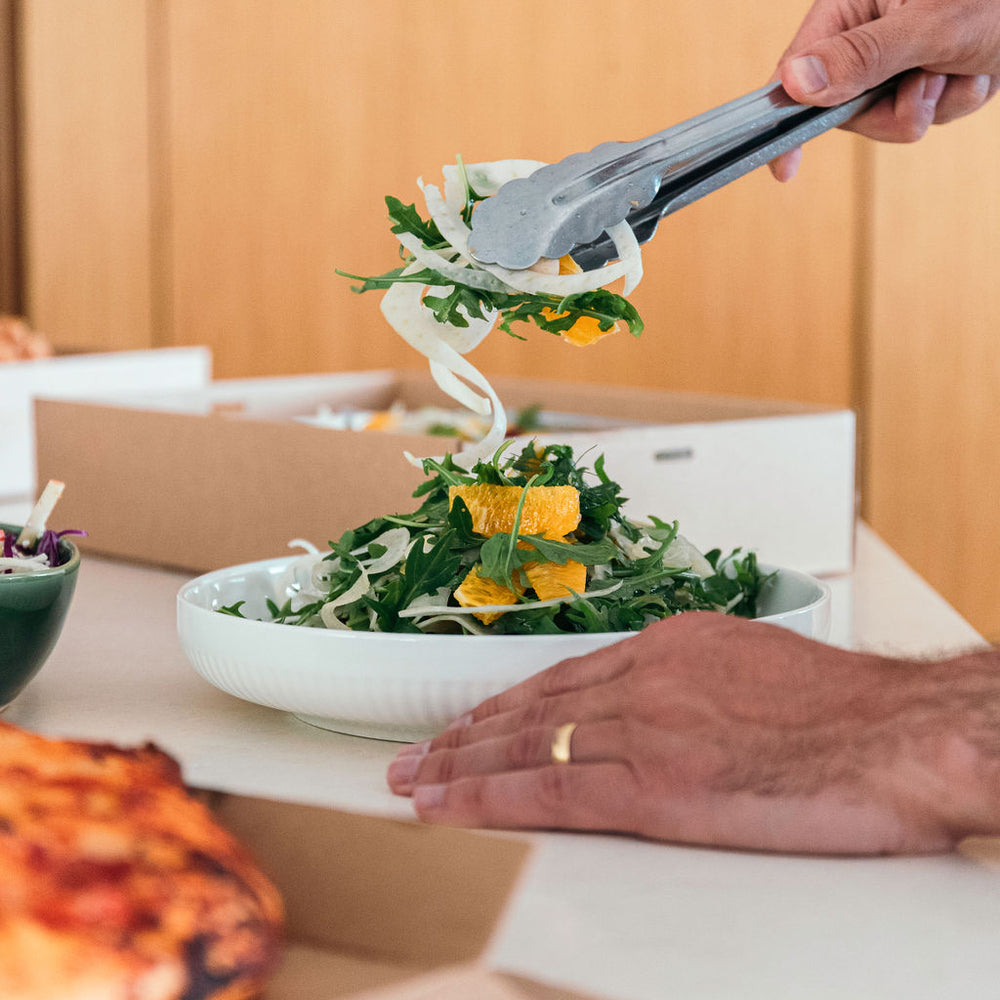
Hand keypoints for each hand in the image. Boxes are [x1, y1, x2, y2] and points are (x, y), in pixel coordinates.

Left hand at [387, 612, 999, 853]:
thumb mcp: (757, 666)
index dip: (510, 704)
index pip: (566, 676)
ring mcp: (645, 727)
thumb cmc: (847, 711)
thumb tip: (673, 707)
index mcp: (673, 645)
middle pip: (533, 705)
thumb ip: (699, 682)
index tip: (472, 721)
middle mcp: (646, 676)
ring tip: (415, 780)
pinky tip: (451, 807)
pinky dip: (490, 799)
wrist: (899, 735)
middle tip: (417, 752)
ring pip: (527, 745)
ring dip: (463, 765)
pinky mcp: (654, 783)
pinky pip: (550, 791)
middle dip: (467, 732)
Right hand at [770, 0, 999, 180]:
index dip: (789, 119)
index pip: (799, 70)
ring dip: (937, 105)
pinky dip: (957, 99)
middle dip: (894, 110)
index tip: (785, 168)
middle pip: (846, 106)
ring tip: (967, 67)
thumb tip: (793, 83)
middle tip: (930, 86)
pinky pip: (925, 112)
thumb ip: (860, 58)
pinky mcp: (926, 69)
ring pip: (890, 116)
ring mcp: (898, 51)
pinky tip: (978, 68)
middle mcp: (868, 26)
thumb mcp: (931, 27)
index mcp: (852, 2)